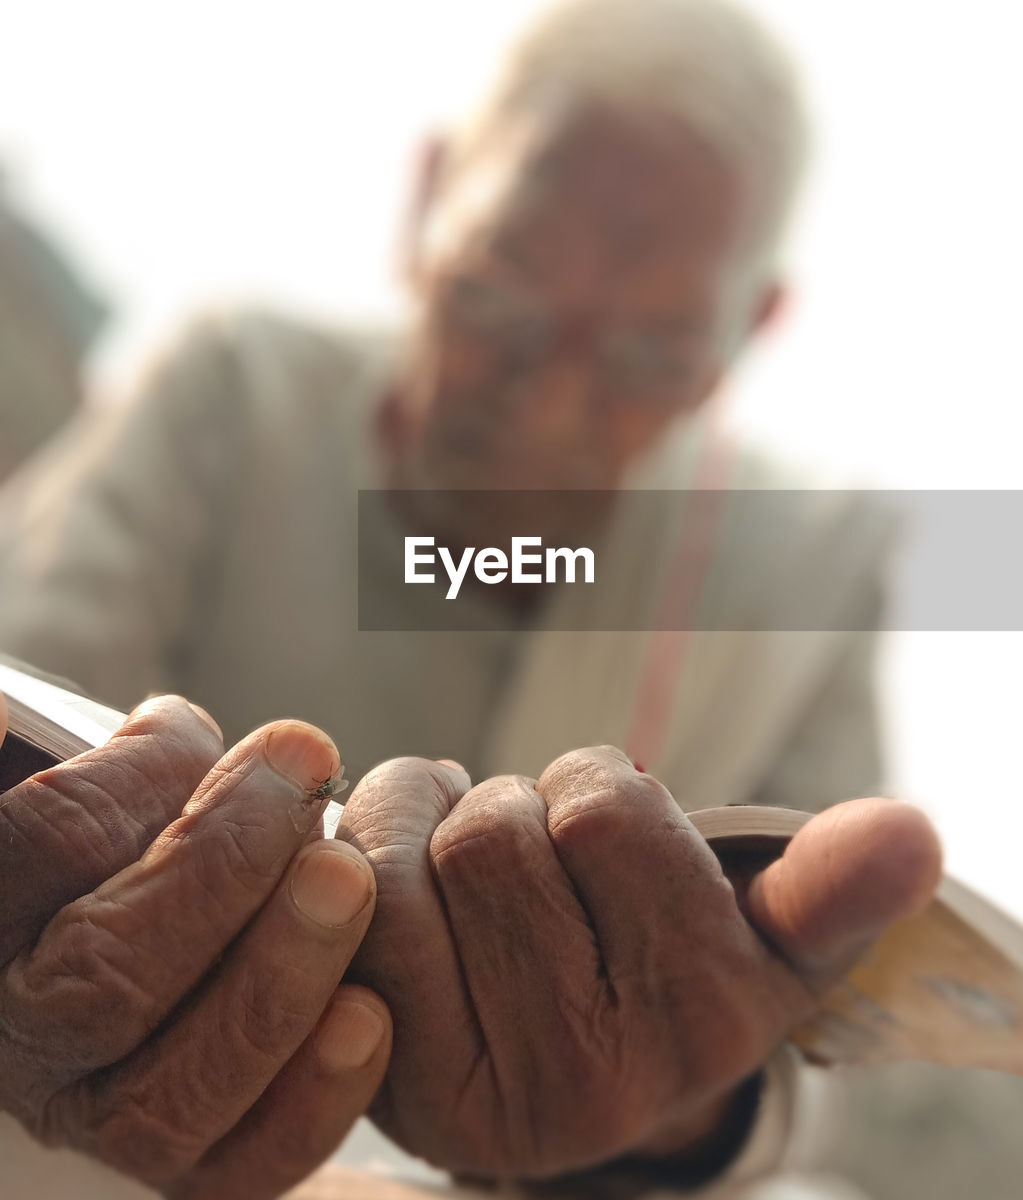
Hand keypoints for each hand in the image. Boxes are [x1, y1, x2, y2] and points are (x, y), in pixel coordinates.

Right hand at [0, 691, 391, 1198]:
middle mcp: (25, 1039)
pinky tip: (370, 1013)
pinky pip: (242, 1166)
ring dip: (278, 972)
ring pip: (172, 1090)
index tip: (200, 725)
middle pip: (104, 977)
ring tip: (348, 876)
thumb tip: (51, 726)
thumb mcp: (109, 781)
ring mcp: (102, 1117)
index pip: (35, 847)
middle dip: (224, 861)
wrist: (183, 915)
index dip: (132, 778)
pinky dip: (314, 1095)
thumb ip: (106, 769)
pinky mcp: (192, 1163)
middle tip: (305, 767)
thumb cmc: (137, 832)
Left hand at [337, 746, 940, 1182]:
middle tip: (533, 851)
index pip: (604, 806)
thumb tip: (911, 834)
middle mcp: (582, 1083)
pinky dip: (367, 846)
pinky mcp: (372, 1066)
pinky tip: (401, 879)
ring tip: (464, 858)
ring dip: (428, 813)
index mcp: (696, 1023)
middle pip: (493, 828)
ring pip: (403, 849)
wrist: (571, 1067)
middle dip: (513, 806)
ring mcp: (463, 1087)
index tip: (609, 841)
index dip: (598, 790)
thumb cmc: (662, 964)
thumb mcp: (762, 934)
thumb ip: (827, 885)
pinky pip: (340, 891)